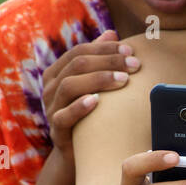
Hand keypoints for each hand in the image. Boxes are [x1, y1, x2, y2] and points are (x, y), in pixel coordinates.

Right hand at [42, 29, 140, 161]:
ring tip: (124, 80)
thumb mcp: (94, 84)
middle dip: (108, 61)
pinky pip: (63, 116)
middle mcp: (50, 87)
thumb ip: (99, 59)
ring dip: (98, 79)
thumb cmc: (90, 113)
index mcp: (57, 72)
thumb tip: (112, 32)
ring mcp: (51, 108)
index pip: (80, 51)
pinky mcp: (56, 130)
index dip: (106, 49)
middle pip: (77, 65)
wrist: (78, 151)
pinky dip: (80, 107)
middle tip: (135, 65)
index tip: (131, 51)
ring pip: (69, 86)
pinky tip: (97, 101)